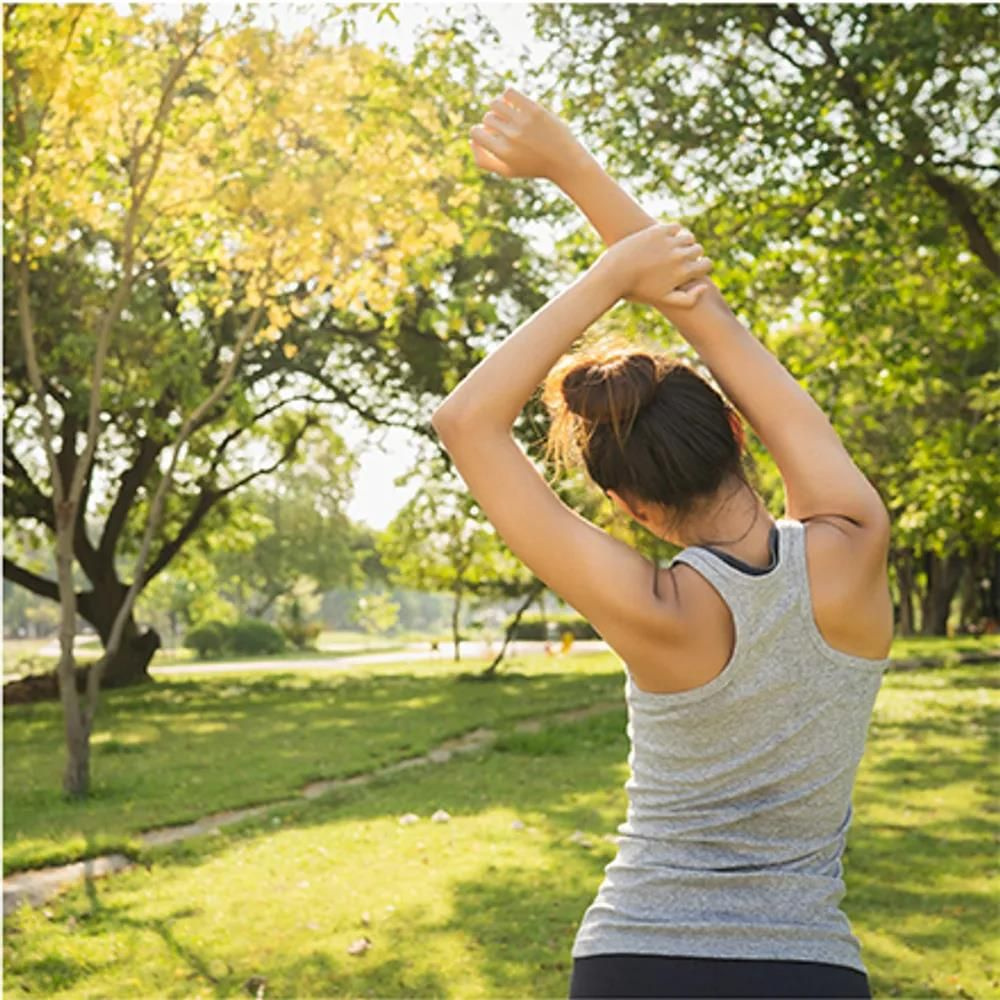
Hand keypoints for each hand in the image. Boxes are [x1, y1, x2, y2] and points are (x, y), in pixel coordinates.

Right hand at [469, 87, 589, 181]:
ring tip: (507, 113)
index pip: (475, 133)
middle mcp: (511, 137)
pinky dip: (507, 95)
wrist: (565, 161)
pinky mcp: (534, 110)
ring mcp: (523, 122)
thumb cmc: (533, 167)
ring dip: (498, 106)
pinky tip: (514, 104)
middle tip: (505, 127)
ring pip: (495, 103)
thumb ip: (483, 160)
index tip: (489, 134)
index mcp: (502, 153)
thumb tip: (471, 140)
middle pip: (487, 118)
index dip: (479, 132)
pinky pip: (509, 92)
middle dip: (493, 121)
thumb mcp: (507, 171)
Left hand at [599, 223, 713, 308]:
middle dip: (692, 255)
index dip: (701, 267)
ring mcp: (669, 241)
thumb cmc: (637, 290)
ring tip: (673, 249)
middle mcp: (680, 255)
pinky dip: (673, 232)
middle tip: (679, 260)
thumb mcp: (664, 300)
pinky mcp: (658, 230)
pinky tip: (664, 240)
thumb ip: (689, 300)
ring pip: (689, 237)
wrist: (613, 275)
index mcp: (684, 273)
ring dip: (684, 242)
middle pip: (698, 250)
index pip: (707, 264)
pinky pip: (676, 227)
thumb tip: (705, 286)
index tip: (692, 269)